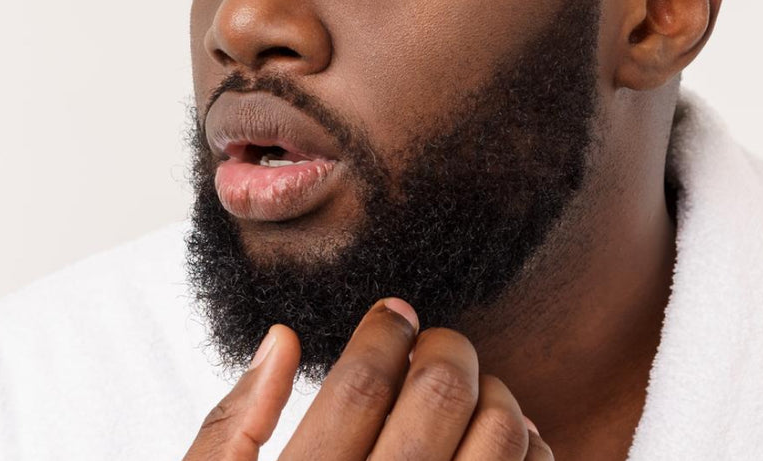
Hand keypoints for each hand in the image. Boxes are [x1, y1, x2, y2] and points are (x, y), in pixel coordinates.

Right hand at [183, 298, 553, 459]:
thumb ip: (231, 426)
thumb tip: (284, 341)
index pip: (362, 381)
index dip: (385, 331)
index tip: (393, 315)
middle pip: (442, 394)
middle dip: (447, 348)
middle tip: (435, 345)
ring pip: (502, 438)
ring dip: (496, 395)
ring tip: (469, 395)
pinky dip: (531, 452)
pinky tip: (500, 447)